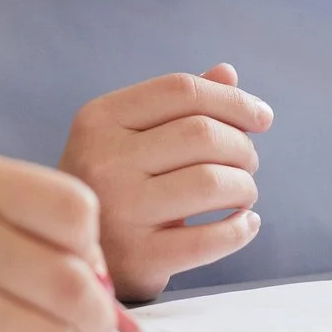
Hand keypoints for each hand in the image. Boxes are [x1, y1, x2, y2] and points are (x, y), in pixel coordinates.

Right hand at [58, 64, 269, 301]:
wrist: (69, 254)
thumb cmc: (109, 186)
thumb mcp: (126, 137)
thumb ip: (175, 105)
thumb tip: (228, 73)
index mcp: (99, 119)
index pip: (180, 90)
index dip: (232, 100)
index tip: (262, 117)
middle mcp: (103, 160)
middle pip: (202, 134)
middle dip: (242, 146)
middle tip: (248, 162)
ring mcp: (119, 210)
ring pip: (212, 182)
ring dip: (245, 186)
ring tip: (244, 193)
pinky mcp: (139, 258)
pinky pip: (211, 239)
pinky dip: (241, 229)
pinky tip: (245, 224)